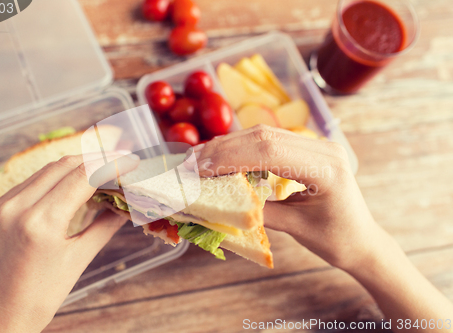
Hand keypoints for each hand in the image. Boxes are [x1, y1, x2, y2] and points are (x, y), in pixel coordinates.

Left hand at [0, 153, 138, 332]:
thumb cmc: (37, 299)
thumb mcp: (76, 261)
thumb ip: (103, 227)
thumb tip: (123, 207)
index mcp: (41, 223)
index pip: (83, 177)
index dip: (111, 164)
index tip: (130, 161)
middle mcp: (16, 208)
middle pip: (64, 165)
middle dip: (95, 160)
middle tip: (119, 161)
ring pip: (44, 171)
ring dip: (74, 167)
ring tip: (98, 172)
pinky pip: (27, 185)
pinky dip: (52, 180)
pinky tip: (68, 186)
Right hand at [192, 124, 385, 270]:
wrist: (362, 241)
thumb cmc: (337, 241)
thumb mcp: (296, 229)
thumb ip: (259, 212)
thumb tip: (218, 201)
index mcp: (326, 168)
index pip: (270, 151)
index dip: (230, 157)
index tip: (200, 169)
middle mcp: (323, 148)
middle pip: (264, 136)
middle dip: (223, 148)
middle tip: (191, 163)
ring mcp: (317, 145)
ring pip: (264, 134)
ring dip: (229, 146)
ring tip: (199, 159)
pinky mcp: (307, 149)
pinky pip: (269, 142)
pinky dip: (242, 148)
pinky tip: (222, 157)